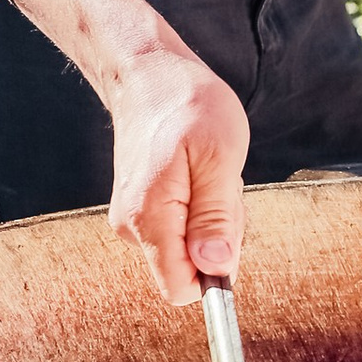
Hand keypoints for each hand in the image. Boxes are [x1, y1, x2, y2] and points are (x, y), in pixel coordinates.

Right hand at [105, 45, 251, 303]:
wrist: (147, 73)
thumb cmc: (187, 105)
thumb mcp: (219, 156)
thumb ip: (216, 217)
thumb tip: (215, 269)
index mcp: (150, 219)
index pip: (181, 288)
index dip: (215, 273)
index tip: (229, 227)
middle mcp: (133, 228)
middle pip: (190, 268)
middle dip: (219, 237)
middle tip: (220, 182)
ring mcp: (134, 220)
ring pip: (188, 247)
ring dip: (212, 217)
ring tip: (208, 169)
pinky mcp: (140, 210)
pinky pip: (181, 228)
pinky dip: (200, 205)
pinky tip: (197, 170)